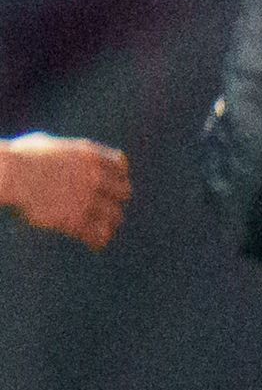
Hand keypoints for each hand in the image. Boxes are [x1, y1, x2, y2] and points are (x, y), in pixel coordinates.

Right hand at [0, 134, 127, 250]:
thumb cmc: (16, 159)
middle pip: (123, 192)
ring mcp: (88, 198)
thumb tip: (56, 152)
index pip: (120, 166)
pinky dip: (98, 240)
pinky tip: (95, 245)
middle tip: (109, 210)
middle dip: (116, 200)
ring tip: (104, 231)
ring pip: (115, 216)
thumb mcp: (44, 144)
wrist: (8, 175)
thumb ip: (60, 151)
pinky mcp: (76, 219)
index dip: (117, 176)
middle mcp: (95, 176)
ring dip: (109, 223)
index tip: (112, 185)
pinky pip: (98, 233)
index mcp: (89, 155)